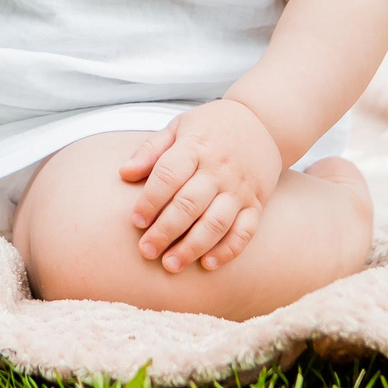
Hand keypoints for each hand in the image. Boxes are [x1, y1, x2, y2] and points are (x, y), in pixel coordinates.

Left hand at [118, 99, 282, 273]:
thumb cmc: (212, 127)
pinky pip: (245, 231)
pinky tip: (207, 264)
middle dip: (165, 231)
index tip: (135, 221)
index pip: (169, 175)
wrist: (264, 122)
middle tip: (146, 251)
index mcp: (196, 147)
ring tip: (170, 265)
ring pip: (216, 223)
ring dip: (192, 247)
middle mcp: (219, 169)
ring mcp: (240, 188)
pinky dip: (228, 250)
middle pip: (189, 204)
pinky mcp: (257, 203)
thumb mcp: (179, 126)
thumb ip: (150, 150)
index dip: (150, 200)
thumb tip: (123, 173)